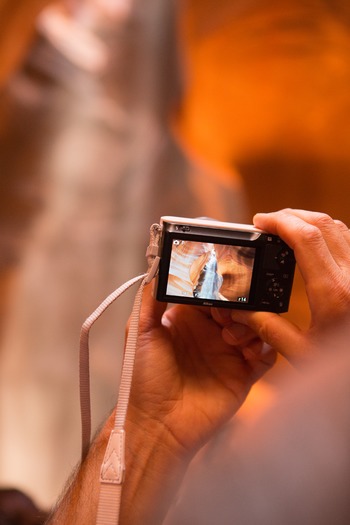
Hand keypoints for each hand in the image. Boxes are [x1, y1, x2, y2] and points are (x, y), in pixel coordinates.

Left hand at [128, 284, 275, 453]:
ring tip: (230, 337)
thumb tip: (158, 269)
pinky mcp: (245, 374)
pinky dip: (265, 347)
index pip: (210, 292)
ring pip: (255, 325)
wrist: (157, 425)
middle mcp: (210, 332)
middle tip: (227, 312)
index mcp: (187, 319)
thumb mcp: (140, 333)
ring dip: (250, 324)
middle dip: (237, 302)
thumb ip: (150, 300)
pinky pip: (267, 354)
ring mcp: (229, 353)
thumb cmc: (143, 380)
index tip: (219, 282)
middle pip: (237, 305)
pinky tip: (250, 351)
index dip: (216, 285)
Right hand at [222, 209, 349, 363]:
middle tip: (268, 223)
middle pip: (323, 223)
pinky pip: (349, 241)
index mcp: (333, 292)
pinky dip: (328, 233)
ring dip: (310, 222)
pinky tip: (313, 245)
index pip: (306, 238)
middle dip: (291, 216)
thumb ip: (269, 329)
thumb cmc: (347, 369)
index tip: (260, 222)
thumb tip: (242, 312)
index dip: (280, 222)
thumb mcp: (303, 353)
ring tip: (287, 230)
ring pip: (339, 228)